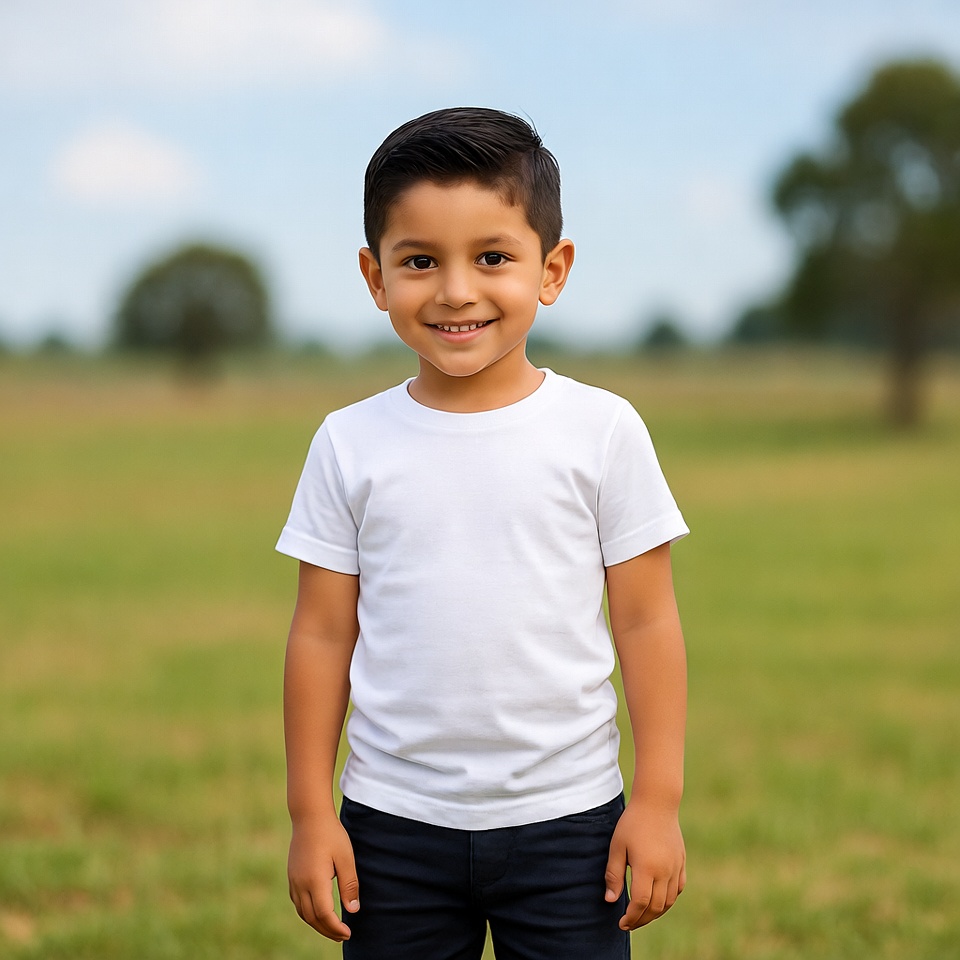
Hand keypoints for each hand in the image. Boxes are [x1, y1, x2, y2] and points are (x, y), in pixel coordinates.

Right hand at [288, 813, 359, 941]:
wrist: (309, 816)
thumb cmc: (331, 834)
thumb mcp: (345, 857)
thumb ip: (349, 885)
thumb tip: (352, 910)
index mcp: (315, 881)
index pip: (324, 915)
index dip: (335, 928)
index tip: (348, 933)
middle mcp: (300, 884)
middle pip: (312, 918)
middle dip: (327, 931)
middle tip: (342, 935)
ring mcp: (293, 881)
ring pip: (302, 913)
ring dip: (316, 924)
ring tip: (332, 928)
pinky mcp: (292, 876)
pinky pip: (297, 902)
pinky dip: (308, 913)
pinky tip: (317, 912)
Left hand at [603, 799, 685, 930]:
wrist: (657, 803)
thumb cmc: (633, 823)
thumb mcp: (617, 846)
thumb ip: (613, 875)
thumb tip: (610, 900)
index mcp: (646, 868)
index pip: (640, 903)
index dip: (631, 917)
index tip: (621, 923)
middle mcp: (664, 871)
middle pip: (656, 907)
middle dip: (642, 920)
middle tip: (629, 923)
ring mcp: (675, 867)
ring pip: (669, 901)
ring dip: (655, 913)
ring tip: (642, 915)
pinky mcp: (681, 862)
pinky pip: (678, 889)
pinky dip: (669, 900)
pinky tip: (658, 900)